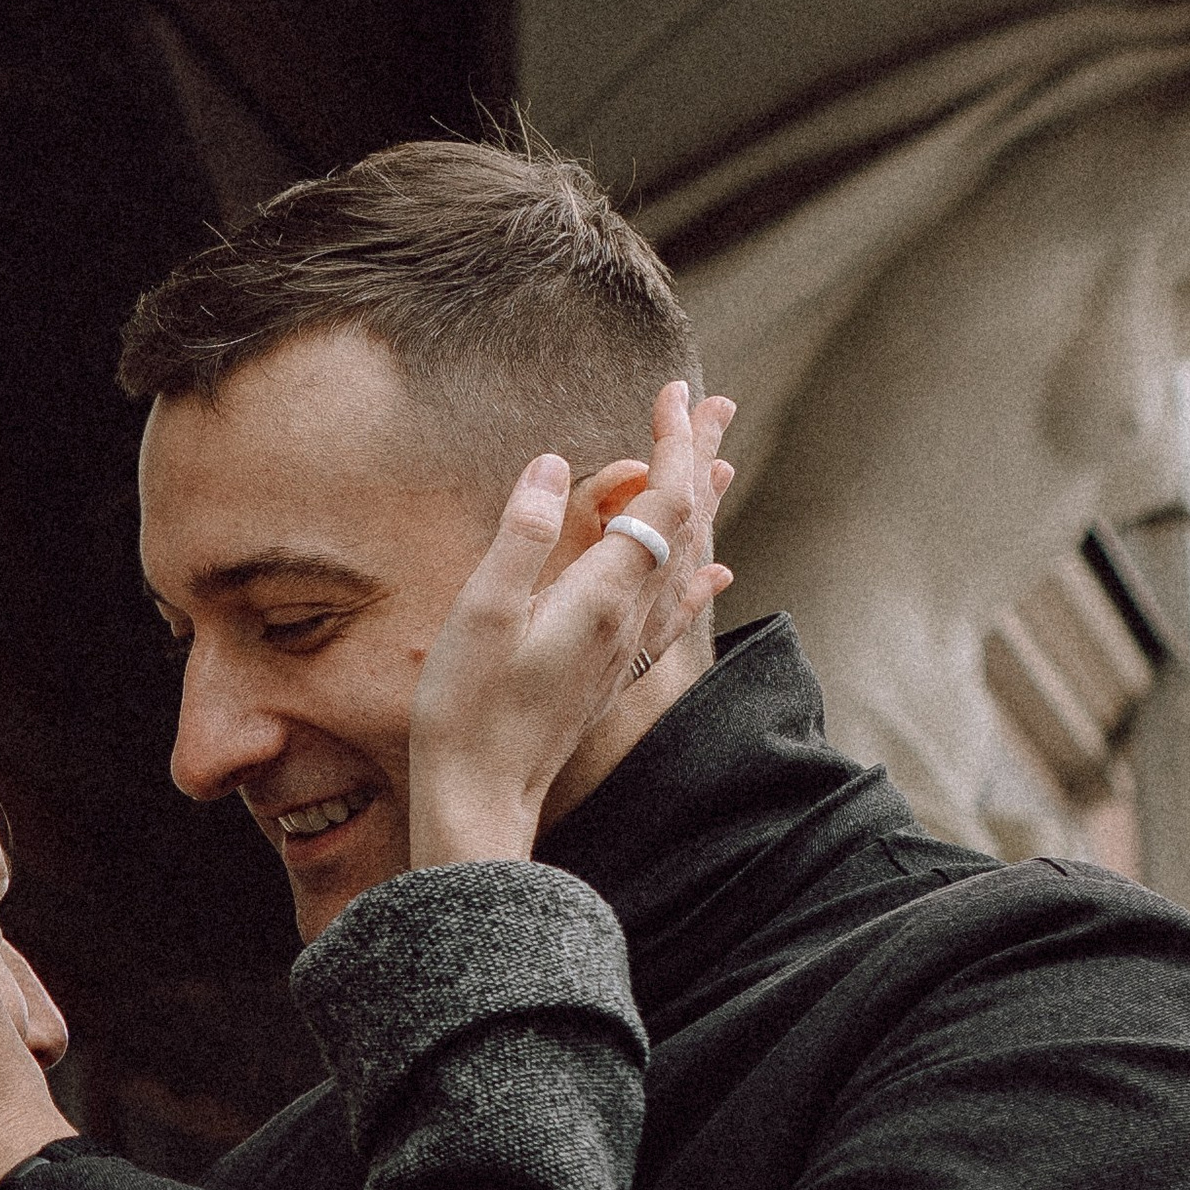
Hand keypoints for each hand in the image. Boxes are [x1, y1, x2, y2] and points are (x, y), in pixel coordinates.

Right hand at [408, 383, 734, 867]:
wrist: (480, 797)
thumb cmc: (468, 707)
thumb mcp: (482, 611)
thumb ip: (523, 535)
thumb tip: (551, 465)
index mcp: (601, 595)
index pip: (658, 502)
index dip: (671, 444)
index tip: (672, 392)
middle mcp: (628, 619)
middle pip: (683, 525)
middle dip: (696, 459)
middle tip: (716, 404)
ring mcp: (624, 649)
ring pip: (682, 563)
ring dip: (701, 508)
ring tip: (721, 464)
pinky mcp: (611, 673)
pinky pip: (671, 614)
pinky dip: (696, 581)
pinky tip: (715, 573)